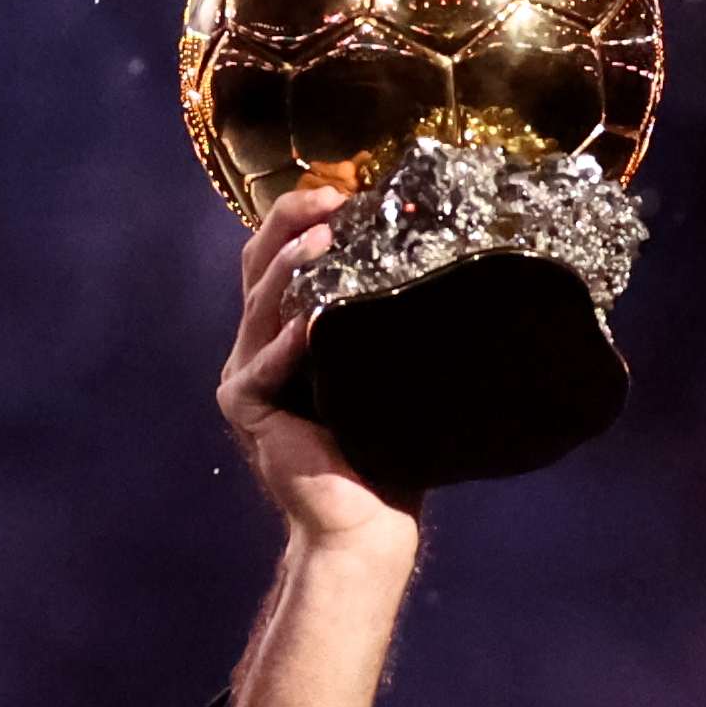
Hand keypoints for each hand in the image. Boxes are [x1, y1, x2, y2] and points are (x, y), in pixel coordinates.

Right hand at [218, 184, 412, 555]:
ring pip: (260, 304)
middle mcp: (260, 344)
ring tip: (322, 237)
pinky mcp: (246, 407)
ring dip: (290, 267)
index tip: (350, 184)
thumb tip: (459, 263)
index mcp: (291, 329)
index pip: (288, 255)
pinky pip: (263, 367)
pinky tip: (308, 328)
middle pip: (260, 263)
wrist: (368, 522)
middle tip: (330, 195)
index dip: (309, 214)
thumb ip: (401, 323)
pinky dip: (286, 345)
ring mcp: (248, 374)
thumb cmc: (389, 449)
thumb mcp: (396, 371)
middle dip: (291, 220)